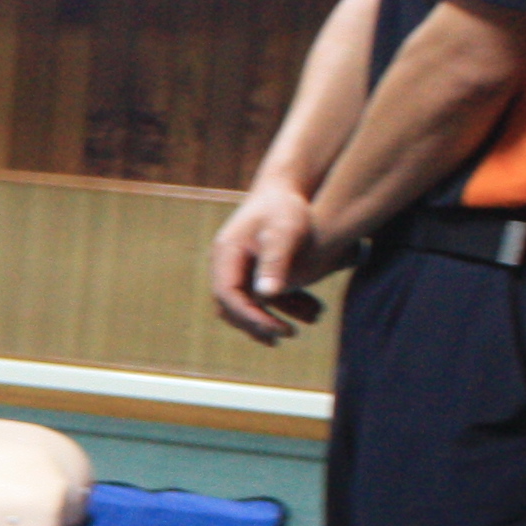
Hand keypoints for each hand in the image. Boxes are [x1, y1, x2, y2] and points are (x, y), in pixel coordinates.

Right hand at [209, 182, 342, 345]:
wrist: (285, 188)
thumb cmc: (286, 208)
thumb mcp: (284, 232)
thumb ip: (275, 262)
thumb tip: (266, 296)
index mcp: (225, 255)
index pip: (228, 296)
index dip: (250, 317)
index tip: (277, 330)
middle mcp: (224, 263)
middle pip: (230, 305)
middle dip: (255, 324)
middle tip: (283, 336)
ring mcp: (234, 266)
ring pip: (242, 304)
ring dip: (264, 320)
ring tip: (289, 334)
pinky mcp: (248, 267)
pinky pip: (255, 295)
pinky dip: (274, 307)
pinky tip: (300, 314)